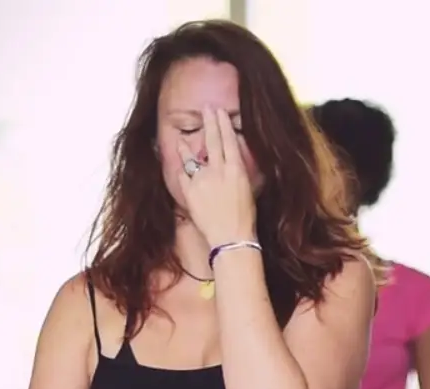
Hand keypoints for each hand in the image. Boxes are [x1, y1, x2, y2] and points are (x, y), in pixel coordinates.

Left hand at [180, 107, 255, 247]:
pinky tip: (180, 156)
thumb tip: (233, 163)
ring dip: (189, 144)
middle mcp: (218, 171)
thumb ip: (239, 174)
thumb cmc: (245, 218)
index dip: (223, 124)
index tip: (219, 112)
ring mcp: (202, 180)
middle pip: (213, 141)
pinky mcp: (189, 192)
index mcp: (236, 170)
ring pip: (193, 156)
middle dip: (210, 122)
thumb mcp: (249, 191)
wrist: (231, 237)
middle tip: (207, 108)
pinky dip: (182, 165)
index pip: (229, 141)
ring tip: (184, 136)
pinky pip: (183, 173)